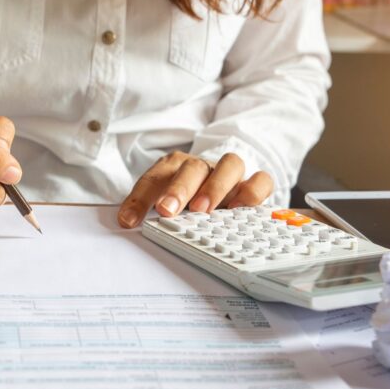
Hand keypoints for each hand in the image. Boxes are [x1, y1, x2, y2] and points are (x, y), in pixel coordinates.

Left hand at [117, 151, 272, 227]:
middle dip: (179, 189)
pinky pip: (261, 180)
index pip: (154, 178)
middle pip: (192, 167)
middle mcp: (203, 166)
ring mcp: (229, 173)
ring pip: (230, 164)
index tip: (128, 220)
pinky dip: (252, 192)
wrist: (220, 184)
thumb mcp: (163, 202)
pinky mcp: (252, 183)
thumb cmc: (187, 197)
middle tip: (167, 210)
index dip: (139, 198)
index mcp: (174, 167)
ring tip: (203, 210)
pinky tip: (239, 209)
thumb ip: (148, 210)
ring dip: (215, 186)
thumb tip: (128, 224)